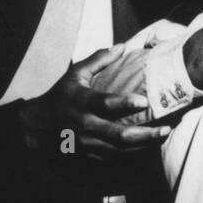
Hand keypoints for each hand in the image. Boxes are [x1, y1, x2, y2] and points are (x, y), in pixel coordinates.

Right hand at [17, 46, 167, 157]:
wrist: (36, 127)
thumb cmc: (60, 96)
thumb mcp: (75, 74)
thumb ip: (98, 60)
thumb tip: (122, 45)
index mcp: (81, 101)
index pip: (104, 103)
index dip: (123, 103)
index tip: (144, 101)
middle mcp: (85, 124)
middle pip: (118, 135)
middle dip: (145, 134)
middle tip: (167, 128)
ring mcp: (87, 143)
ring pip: (120, 150)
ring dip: (144, 145)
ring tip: (164, 136)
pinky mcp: (90, 154)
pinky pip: (116, 157)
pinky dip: (134, 153)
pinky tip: (151, 146)